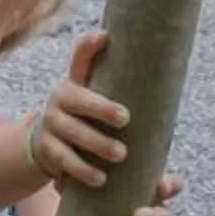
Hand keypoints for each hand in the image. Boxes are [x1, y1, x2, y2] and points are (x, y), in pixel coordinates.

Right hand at [26, 27, 129, 189]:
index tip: (106, 36)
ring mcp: (51, 124)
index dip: (89, 46)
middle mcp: (61, 99)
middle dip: (101, 108)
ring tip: (119, 154)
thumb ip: (123, 96)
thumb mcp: (99, 104)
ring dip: (96, 144)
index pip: (80, 59)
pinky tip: (100, 178)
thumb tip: (166, 100)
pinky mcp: (47, 150)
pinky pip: (64, 159)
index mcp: (77, 84)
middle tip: (125, 120)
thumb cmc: (88, 122)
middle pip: (79, 100)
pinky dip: (82, 170)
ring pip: (72, 132)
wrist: (48, 147)